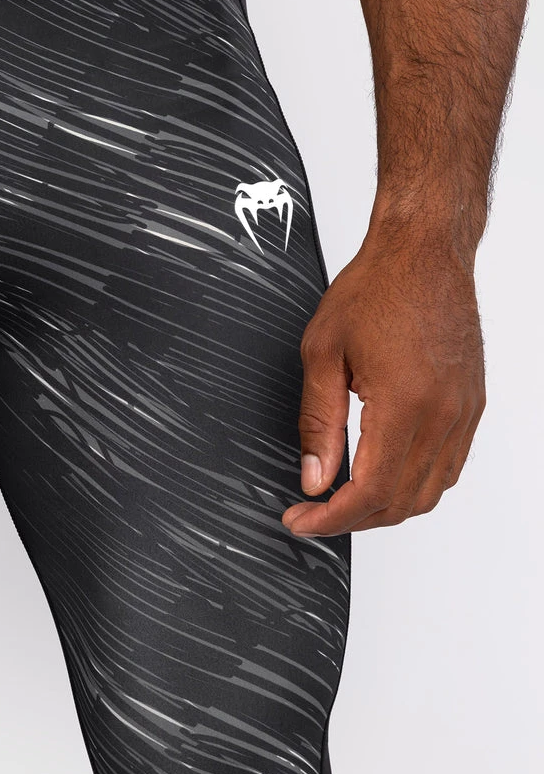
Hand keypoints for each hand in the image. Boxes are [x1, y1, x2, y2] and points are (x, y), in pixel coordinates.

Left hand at [282, 224, 486, 536]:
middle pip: (401, 502)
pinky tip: (384, 473)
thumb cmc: (375, 289)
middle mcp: (442, 415)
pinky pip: (448, 467)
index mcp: (404, 404)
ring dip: (385, 507)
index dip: (331, 519)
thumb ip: (318, 422)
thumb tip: (314, 478)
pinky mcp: (471, 405)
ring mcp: (463, 412)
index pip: (370, 491)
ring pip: (429, 492)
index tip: (301, 520)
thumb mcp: (322, 353)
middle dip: (353, 520)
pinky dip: (415, 484)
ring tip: (344, 498)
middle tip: (314, 512)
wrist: (423, 253)